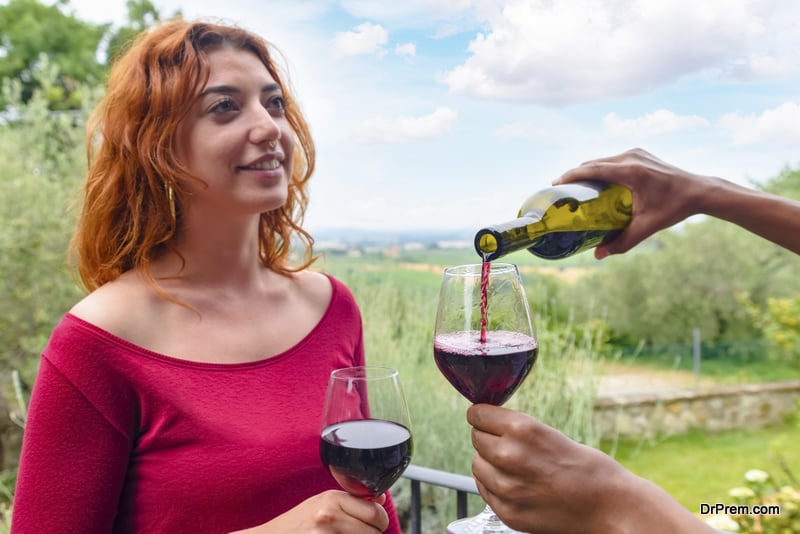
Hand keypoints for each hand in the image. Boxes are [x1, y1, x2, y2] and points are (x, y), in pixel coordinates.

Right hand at [231, 490, 389, 532]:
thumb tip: (380, 499)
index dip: (378, 520)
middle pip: (374, 531)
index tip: (372, 523)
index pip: (376, 512)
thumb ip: (352, 500)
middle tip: (358, 532)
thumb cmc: (297, 523)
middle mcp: (328, 516)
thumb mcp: (322, 503)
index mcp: (331, 499)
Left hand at [467, 404, 624, 531]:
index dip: (482, 416)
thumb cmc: (588, 469)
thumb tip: (490, 425)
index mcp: (522, 429)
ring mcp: (506, 487)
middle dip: (487, 438)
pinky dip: (494, 485)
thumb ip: (516, 431)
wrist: (609, 508)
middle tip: (506, 444)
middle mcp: (509, 455)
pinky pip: (484, 490)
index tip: (483, 418)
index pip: (477, 415)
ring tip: (514, 467)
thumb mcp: (549, 434)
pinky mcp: (507, 511)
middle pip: (476, 438)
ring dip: (489, 463)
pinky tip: (515, 484)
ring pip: (477, 464)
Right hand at [554, 147, 710, 257]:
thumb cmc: (674, 208)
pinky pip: (613, 160)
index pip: (592, 169)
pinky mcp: (640, 154)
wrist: (699, 191)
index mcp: (631, 171)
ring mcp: (637, 153)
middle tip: (562, 190)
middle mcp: (632, 157)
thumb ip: (622, 242)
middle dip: (576, 175)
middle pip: (594, 163)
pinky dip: (601, 169)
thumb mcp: (647, 226)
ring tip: (576, 187)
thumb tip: (598, 256)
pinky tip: (596, 182)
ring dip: (588, 171)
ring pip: (603, 160)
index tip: (555, 183)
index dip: (571, 175)